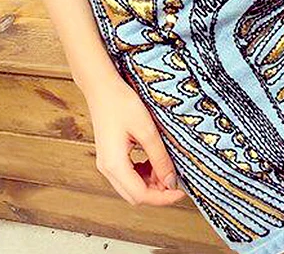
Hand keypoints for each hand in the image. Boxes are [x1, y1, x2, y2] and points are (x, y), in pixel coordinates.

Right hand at [85, 72, 186, 206]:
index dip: (163, 197)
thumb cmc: (121, 103)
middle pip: (135, 195)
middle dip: (158, 192)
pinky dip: (143, 173)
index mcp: (114, 164)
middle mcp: (107, 168)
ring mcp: (106, 163)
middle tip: (176, 179)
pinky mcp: (109, 155)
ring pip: (131, 186)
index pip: (141, 195)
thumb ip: (159, 157)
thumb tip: (171, 181)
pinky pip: (127, 174)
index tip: (181, 191)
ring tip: (166, 167)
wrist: (102, 86)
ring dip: (151, 183)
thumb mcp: (146, 129)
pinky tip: (153, 160)